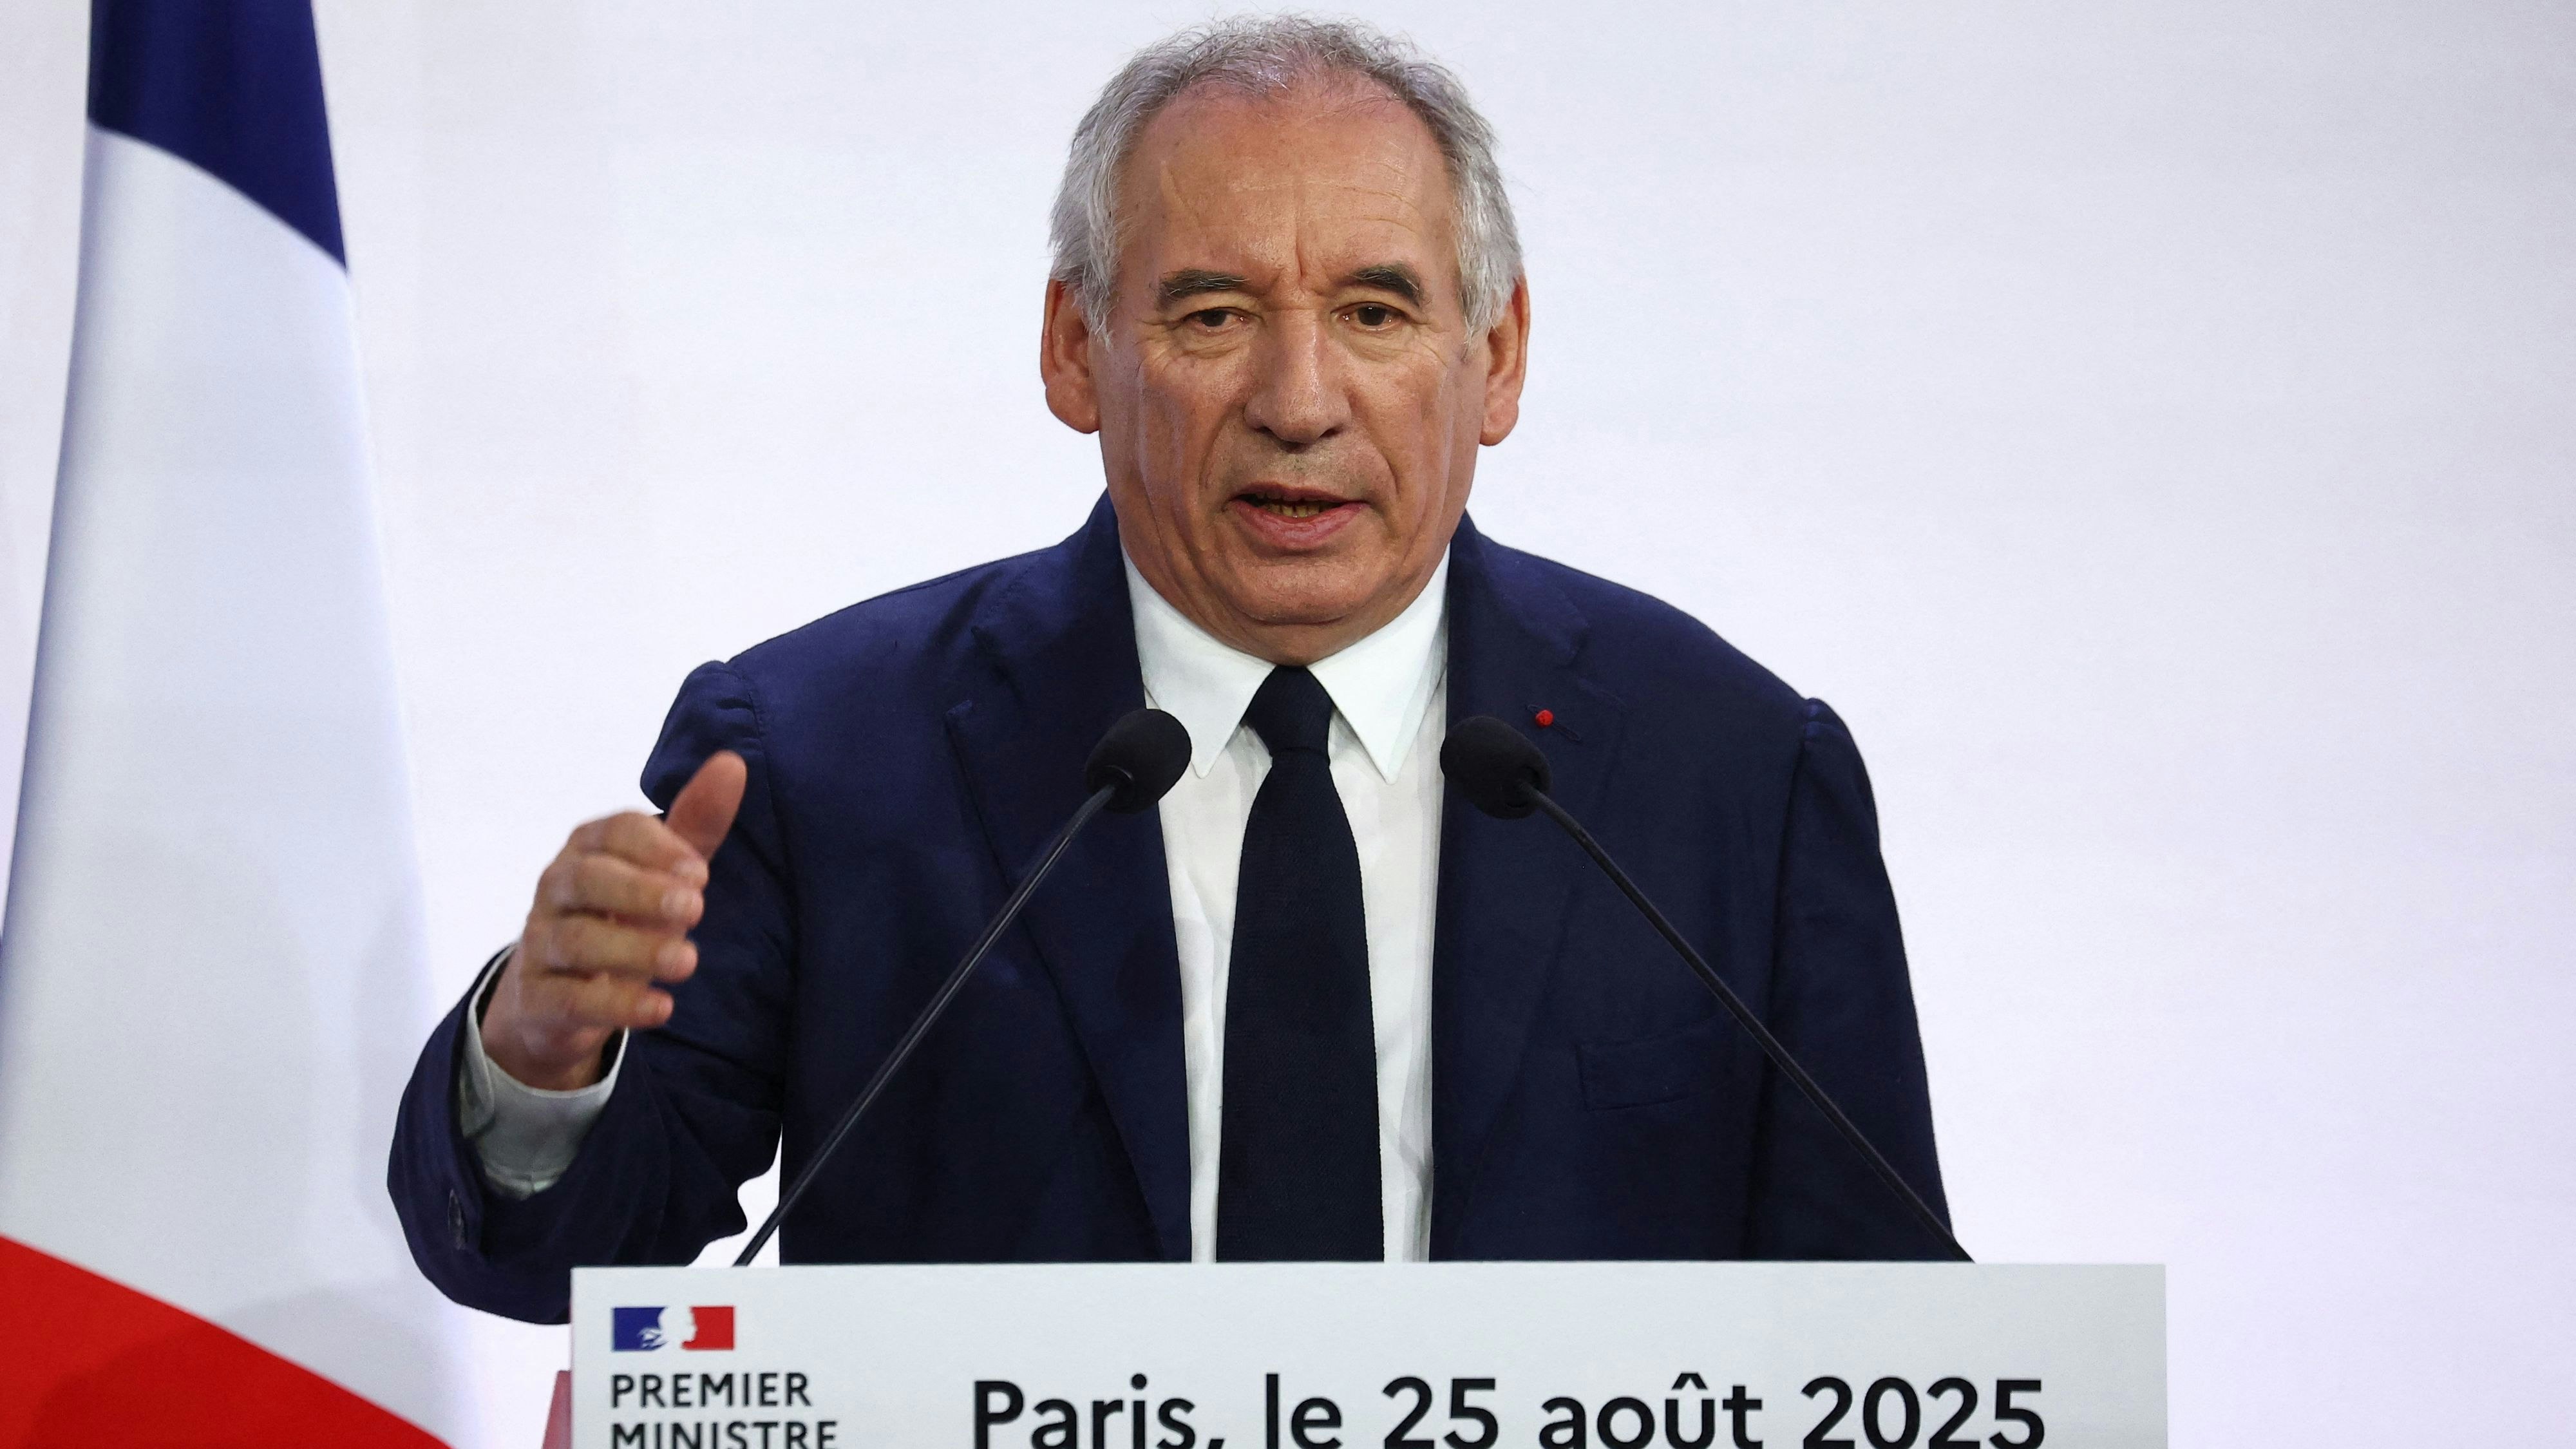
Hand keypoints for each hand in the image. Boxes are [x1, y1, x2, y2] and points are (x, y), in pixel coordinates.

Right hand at [480, 752, 748, 1089]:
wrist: (556, 995)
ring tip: (688, 961)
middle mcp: (556, 888)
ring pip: (576, 940)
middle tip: (696, 908)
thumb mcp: (661, 871)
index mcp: (588, 848)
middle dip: (641, 891)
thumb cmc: (621, 914)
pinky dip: (616, 1005)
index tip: (700, 872)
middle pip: (586, 879)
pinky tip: (661, 1007)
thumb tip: (732, 763)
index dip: (656, 847)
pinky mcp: (536, 998)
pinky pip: (568, 1000)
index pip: (614, 831)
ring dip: (636, 949)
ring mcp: (540, 943)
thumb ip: (695, 824)